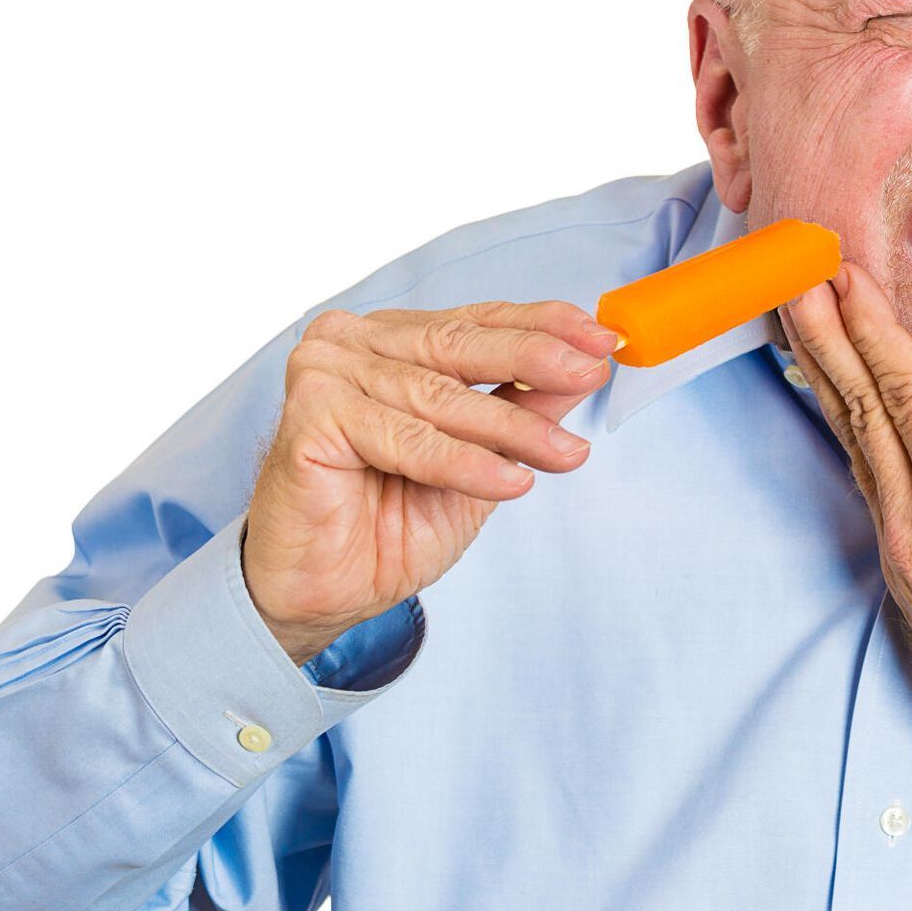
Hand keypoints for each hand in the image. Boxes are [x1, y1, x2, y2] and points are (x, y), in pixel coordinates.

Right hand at [243, 300, 619, 664]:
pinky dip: (463, 463)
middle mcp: (354, 341)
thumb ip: (522, 409)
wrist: (324, 589)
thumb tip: (583, 369)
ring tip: (565, 453)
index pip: (476, 321)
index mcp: (393, 339)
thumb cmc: (388, 521)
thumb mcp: (480, 459)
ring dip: (513, 428)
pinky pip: (406, 438)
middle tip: (590, 373)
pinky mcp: (310, 415)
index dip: (543, 326)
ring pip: (439, 397)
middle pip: (459, 345)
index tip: (601, 340)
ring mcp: (326, 372)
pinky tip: (509, 482)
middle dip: (535, 359)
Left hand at [779, 261, 911, 827]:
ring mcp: (898, 553)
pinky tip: (837, 405)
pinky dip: (844, 428)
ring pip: (852, 445)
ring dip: (826, 377)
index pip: (911, 402)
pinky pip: (862, 481)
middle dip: (829, 338)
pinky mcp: (897, 573)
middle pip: (862, 412)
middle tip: (798, 276)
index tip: (847, 281)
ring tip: (800, 322)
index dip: (878, 334)